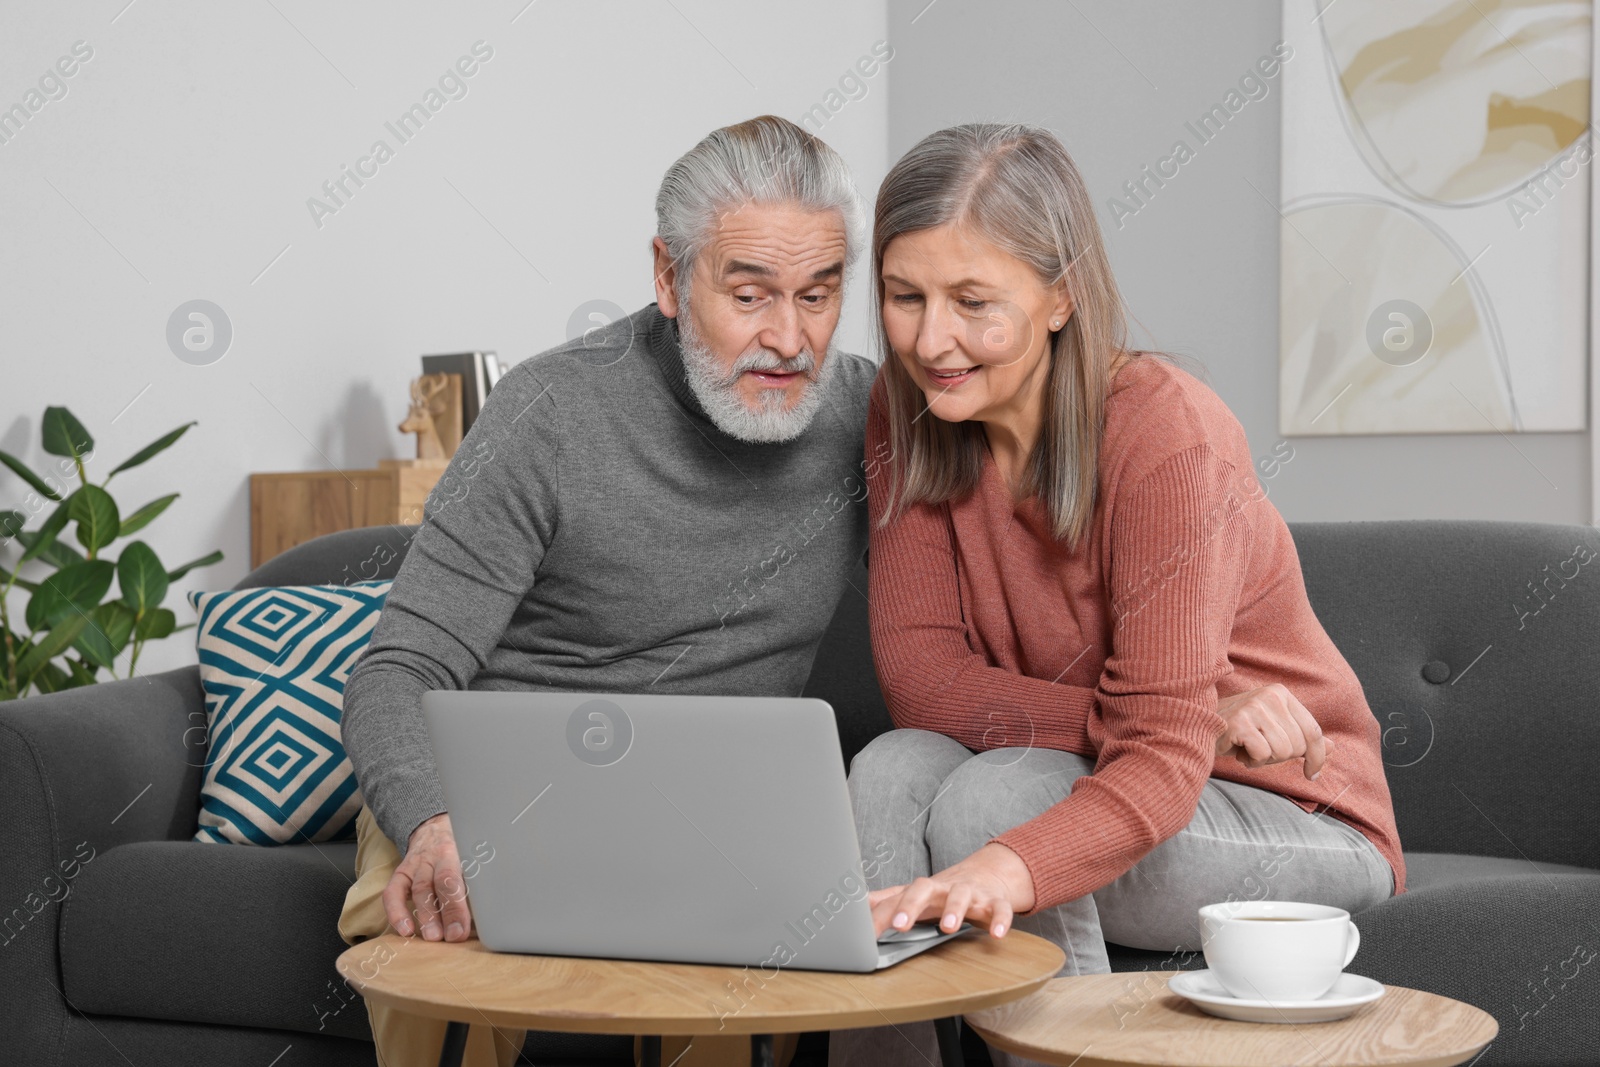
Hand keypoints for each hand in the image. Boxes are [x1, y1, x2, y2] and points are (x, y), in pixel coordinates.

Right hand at [381, 813, 473, 941]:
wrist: (433, 827)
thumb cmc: (460, 849)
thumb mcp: (472, 855)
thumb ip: (476, 881)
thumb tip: (487, 917)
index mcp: (457, 851)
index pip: (455, 879)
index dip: (458, 907)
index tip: (462, 930)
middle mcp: (434, 857)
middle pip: (438, 884)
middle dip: (445, 913)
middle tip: (452, 937)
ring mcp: (416, 865)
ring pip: (419, 890)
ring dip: (426, 917)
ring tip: (432, 938)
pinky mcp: (401, 874)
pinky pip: (393, 893)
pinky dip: (396, 912)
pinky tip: (404, 930)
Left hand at [869, 842, 1034, 939]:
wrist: (985, 876)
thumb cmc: (942, 892)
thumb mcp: (914, 896)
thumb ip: (886, 901)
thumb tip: (854, 905)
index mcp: (921, 890)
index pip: (896, 898)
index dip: (881, 915)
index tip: (866, 933)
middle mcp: (943, 888)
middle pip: (924, 889)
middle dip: (911, 905)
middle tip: (899, 925)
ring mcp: (970, 893)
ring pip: (962, 895)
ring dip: (954, 910)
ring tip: (947, 926)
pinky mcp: (995, 901)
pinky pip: (999, 909)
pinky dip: (1000, 920)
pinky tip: (997, 934)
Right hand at [1214, 683, 1331, 778]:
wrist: (1197, 726)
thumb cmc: (1239, 731)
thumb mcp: (1274, 729)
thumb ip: (1302, 736)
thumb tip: (1333, 748)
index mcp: (1282, 694)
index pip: (1313, 730)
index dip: (1317, 757)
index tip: (1312, 774)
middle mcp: (1271, 695)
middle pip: (1298, 745)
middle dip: (1281, 757)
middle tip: (1260, 750)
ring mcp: (1254, 707)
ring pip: (1282, 751)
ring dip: (1264, 759)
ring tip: (1248, 749)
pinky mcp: (1240, 722)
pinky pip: (1262, 754)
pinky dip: (1252, 761)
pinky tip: (1239, 751)